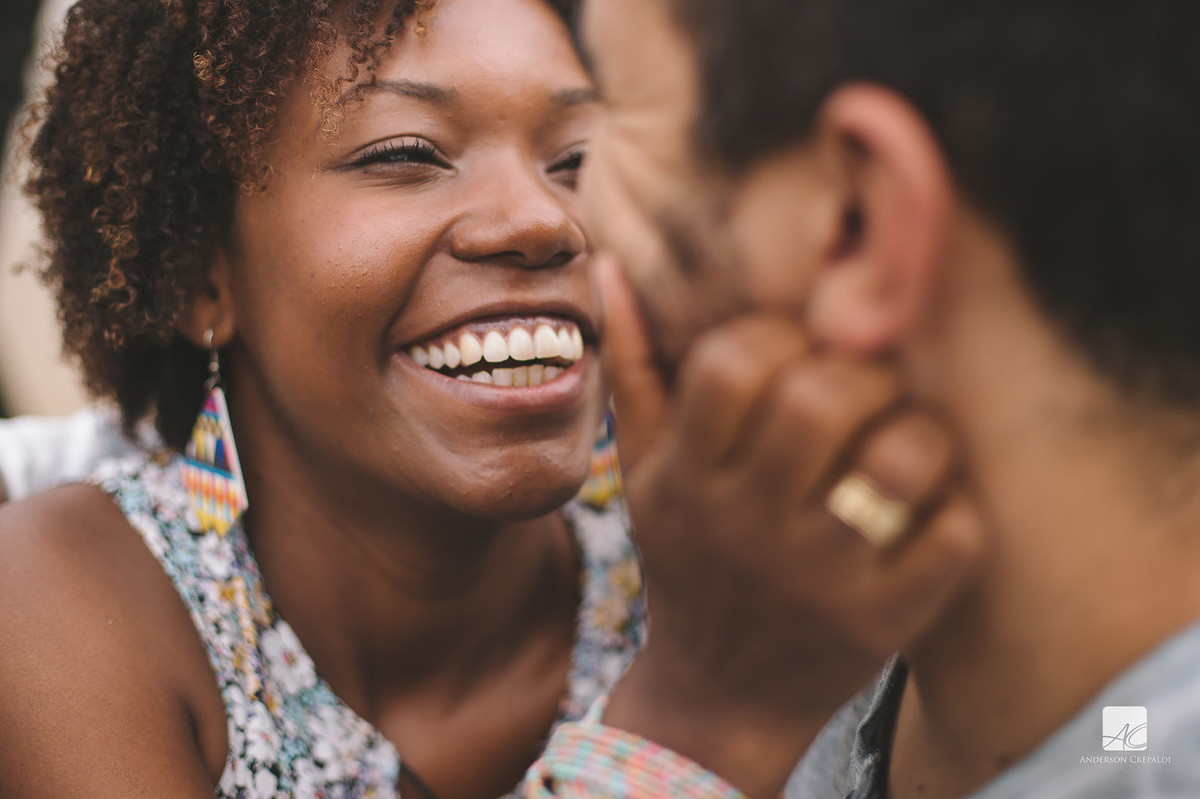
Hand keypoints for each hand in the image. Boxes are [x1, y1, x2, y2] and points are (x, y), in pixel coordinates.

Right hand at [592, 255, 983, 797]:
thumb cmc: (689, 559)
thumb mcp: (645, 475)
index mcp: (688, 481)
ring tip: (904, 440)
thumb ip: (636, 371)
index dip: (778, 335)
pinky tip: (931, 505)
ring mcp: (821, 579)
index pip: (731, 364)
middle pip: (821, 400)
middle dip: (859, 373)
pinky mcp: (887, 622)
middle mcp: (749, 527)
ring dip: (919, 432)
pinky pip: (954, 534)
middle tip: (867, 387)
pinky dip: (956, 506)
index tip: (797, 352)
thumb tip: (614, 265)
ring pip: (900, 460)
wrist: (721, 695)